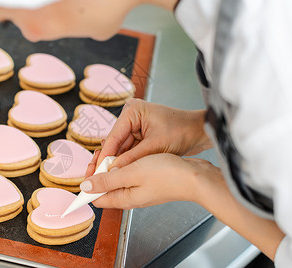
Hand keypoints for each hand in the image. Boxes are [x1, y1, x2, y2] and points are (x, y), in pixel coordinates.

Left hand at [81, 153, 215, 208]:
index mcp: (124, 199)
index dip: (88, 181)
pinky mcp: (149, 181)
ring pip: (117, 178)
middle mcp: (130, 196)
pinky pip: (129, 173)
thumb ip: (108, 181)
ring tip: (115, 149)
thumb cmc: (167, 175)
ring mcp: (140, 189)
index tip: (90, 164)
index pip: (96, 197)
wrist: (195, 176)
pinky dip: (124, 163)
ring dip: (112, 165)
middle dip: (99, 170)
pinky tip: (129, 152)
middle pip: (105, 186)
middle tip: (102, 152)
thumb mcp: (132, 174)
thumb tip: (85, 188)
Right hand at [87, 99, 211, 175]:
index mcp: (132, 111)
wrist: (200, 131)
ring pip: (119, 149)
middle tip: (92, 177)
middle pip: (113, 143)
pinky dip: (123, 162)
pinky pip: (128, 150)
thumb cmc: (182, 131)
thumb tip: (112, 172)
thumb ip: (132, 159)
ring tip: (101, 180)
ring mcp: (134, 126)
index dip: (104, 157)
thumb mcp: (155, 147)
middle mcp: (130, 116)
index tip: (95, 173)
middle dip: (105, 162)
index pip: (113, 137)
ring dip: (113, 164)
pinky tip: (114, 174)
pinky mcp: (140, 135)